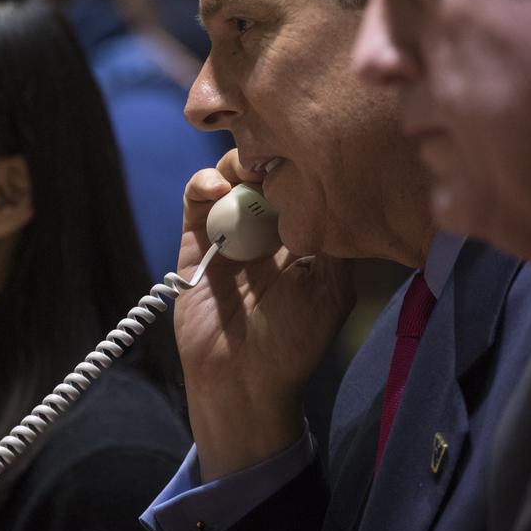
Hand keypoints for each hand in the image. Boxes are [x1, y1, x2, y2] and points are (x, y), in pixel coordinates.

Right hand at [173, 149, 355, 479]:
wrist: (244, 381)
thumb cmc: (294, 342)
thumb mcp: (331, 289)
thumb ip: (333, 240)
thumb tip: (336, 188)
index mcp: (301, 235)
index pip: (300, 182)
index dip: (301, 160)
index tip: (306, 148)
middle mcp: (266, 228)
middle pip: (264, 171)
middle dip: (268, 153)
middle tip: (273, 152)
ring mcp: (229, 231)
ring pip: (229, 176)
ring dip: (235, 163)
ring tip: (245, 170)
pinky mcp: (194, 241)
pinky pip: (195, 201)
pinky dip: (203, 185)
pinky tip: (216, 188)